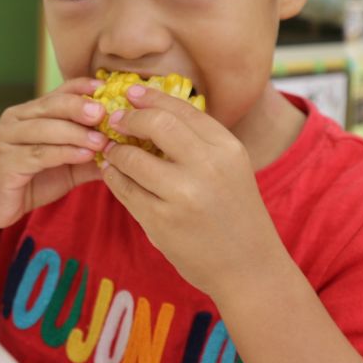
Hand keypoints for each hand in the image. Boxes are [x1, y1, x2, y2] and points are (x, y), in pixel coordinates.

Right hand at [0, 78, 108, 228]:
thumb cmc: (28, 182)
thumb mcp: (64, 167)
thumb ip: (88, 156)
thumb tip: (124, 151)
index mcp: (28, 113)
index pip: (58, 93)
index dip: (82, 88)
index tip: (108, 89)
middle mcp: (15, 120)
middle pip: (51, 106)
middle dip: (80, 107)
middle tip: (105, 112)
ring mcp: (6, 139)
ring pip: (46, 129)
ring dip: (76, 133)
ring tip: (102, 140)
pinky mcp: (4, 162)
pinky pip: (38, 154)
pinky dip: (64, 153)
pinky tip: (84, 155)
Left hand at [101, 85, 287, 299]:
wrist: (249, 269)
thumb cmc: (236, 214)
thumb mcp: (231, 168)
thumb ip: (199, 141)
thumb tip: (153, 109)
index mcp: (227, 148)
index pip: (182, 109)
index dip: (152, 97)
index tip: (131, 92)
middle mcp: (207, 167)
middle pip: (156, 123)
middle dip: (129, 117)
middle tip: (114, 119)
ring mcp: (182, 195)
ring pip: (132, 157)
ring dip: (116, 151)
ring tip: (113, 151)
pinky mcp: (160, 221)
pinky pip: (125, 189)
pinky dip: (114, 177)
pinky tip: (113, 174)